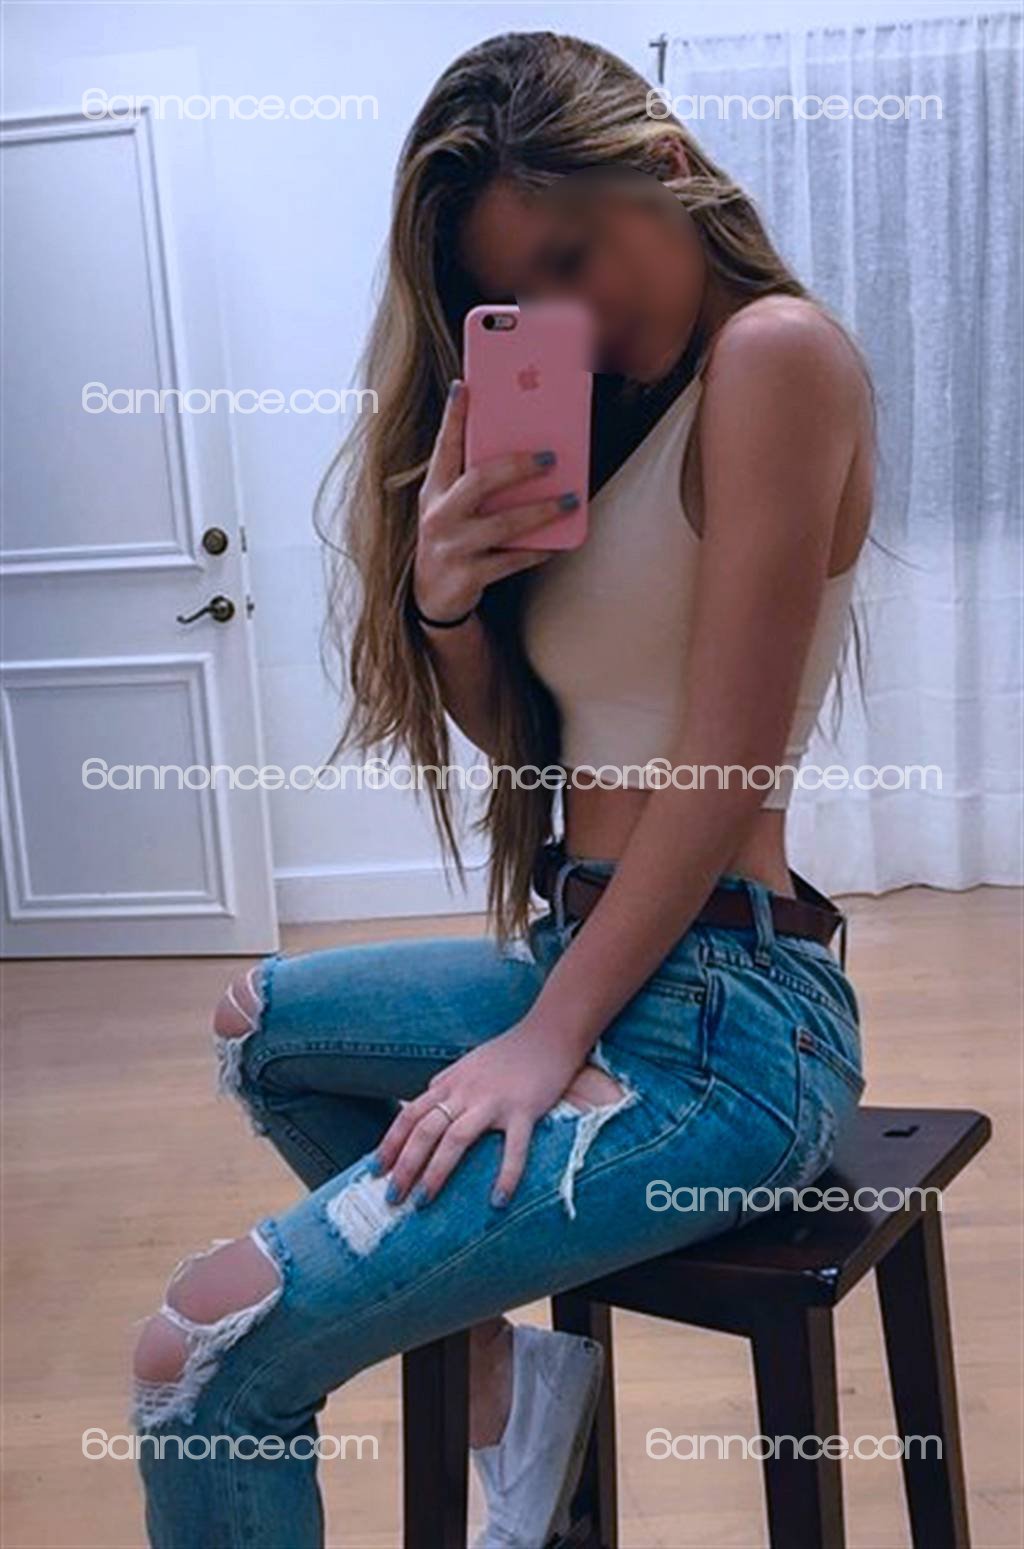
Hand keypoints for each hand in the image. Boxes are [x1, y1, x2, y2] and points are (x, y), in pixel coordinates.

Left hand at [373, 1019, 598, 1208]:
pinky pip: (514, 1149)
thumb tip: (421, 1106)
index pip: (409, 1114)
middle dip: (405, 1165)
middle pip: (425, 1130)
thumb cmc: (508, 1053)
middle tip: (393, 1196)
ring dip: (436, 1172)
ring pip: (456, 1139)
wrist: (549, 1033)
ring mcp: (494, 1101)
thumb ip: (445, 1085)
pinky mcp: (524, 1110)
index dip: (390, 1143)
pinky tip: (498, 1201)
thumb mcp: (467, 1064)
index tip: (375, 1170)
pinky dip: (506, 1176)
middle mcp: (465, 1091)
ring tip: (423, 1201)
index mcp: (450, 1082)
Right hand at [411, 379, 579, 623]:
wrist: (433, 597)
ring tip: (571, 499)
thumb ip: (472, 478)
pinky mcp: (467, 576)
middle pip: (480, 481)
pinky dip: (538, 550)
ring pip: (503, 524)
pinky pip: (511, 560)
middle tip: (551, 458)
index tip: (465, 386)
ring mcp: (452, 547)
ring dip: (541, 511)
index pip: (444, 446)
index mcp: (433, 490)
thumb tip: (520, 446)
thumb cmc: (452, 537)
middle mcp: (438, 515)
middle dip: (518, 466)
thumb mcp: (451, 505)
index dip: (453, 417)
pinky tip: (559, 542)